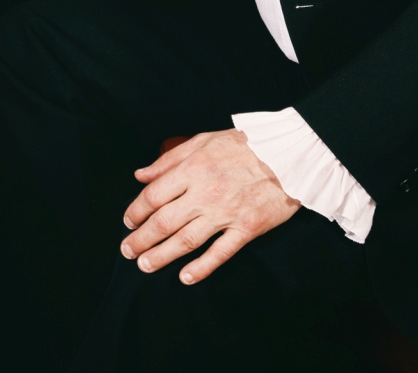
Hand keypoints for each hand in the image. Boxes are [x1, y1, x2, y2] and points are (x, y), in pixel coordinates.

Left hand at [120, 130, 298, 283]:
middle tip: (127, 251)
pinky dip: (201, 268)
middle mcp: (205, 193)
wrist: (290, 155)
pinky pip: (220, 253)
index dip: (136, 211)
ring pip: (186, 241)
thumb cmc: (246, 145)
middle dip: (141, 240)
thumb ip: (170, 159)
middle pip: (164, 222)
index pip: (154, 196)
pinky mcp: (247, 229)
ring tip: (146, 266)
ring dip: (162, 256)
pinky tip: (185, 277)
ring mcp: (226, 213)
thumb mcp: (204, 140)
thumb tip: (141, 175)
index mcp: (193, 169)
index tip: (128, 222)